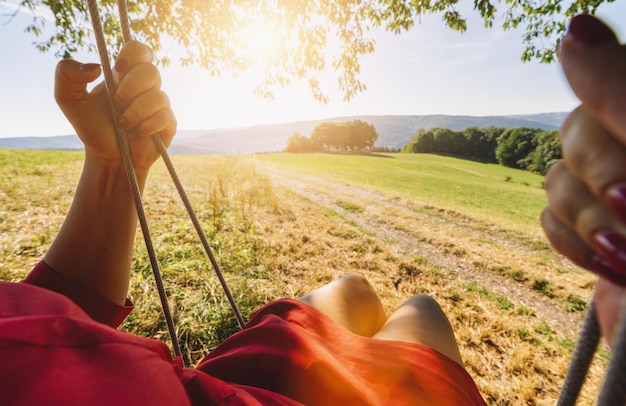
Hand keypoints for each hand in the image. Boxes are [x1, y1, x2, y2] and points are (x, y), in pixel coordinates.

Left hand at [54, 41, 175, 173]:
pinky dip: (148, 125)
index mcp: (124, 76)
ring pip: (159, 95)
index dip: (134, 53)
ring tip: (123, 124)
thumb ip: (66, 74)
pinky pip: (165, 116)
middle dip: (132, 87)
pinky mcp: (168, 124)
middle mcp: (144, 87)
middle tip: (117, 103)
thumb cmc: (92, 128)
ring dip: (136, 111)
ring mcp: (158, 105)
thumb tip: (95, 67)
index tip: (119, 68)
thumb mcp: (67, 99)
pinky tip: (138, 133)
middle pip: (151, 70)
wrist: (108, 158)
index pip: (139, 50)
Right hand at [541, 14, 625, 345]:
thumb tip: (572, 27)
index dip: (606, 118)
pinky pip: (546, 220)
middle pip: (572, 131)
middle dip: (602, 179)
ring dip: (589, 223)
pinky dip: (573, 245)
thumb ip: (622, 88)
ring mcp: (611, 193)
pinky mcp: (590, 234)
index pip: (606, 84)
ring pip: (552, 180)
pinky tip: (614, 266)